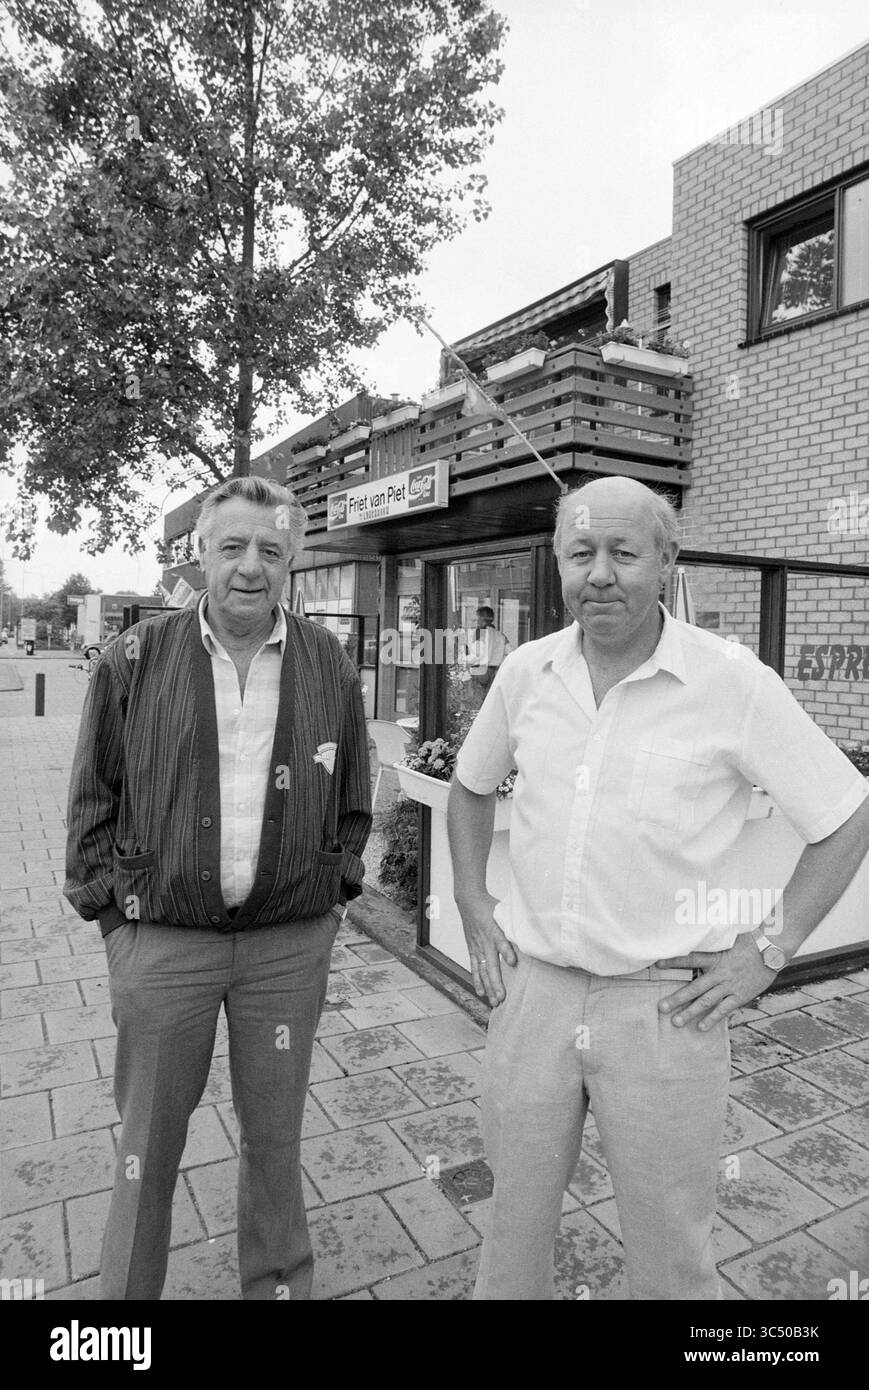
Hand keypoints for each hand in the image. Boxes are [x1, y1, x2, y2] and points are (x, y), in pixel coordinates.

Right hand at [456, 891, 516, 1005]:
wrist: (469, 901)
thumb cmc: (491, 907)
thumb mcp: (505, 911)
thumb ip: (516, 923)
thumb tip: (533, 932)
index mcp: (495, 930)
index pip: (501, 942)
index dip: (507, 951)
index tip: (513, 962)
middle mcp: (485, 941)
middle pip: (491, 965)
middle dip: (496, 982)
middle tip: (502, 998)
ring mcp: (477, 947)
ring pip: (482, 971)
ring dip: (488, 987)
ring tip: (494, 1001)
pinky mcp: (472, 949)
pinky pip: (474, 968)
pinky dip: (477, 981)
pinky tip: (481, 993)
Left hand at [655, 933, 777, 1029]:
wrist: (772, 951)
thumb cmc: (749, 941)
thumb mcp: (728, 936)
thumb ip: (712, 938)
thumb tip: (696, 927)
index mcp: (716, 957)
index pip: (690, 959)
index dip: (674, 961)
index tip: (657, 964)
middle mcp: (720, 974)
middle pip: (694, 988)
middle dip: (677, 999)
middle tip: (661, 1008)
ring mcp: (730, 986)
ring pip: (707, 1002)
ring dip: (691, 1012)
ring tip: (676, 1022)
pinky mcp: (740, 996)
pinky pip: (725, 1009)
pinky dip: (713, 1019)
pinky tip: (701, 1027)